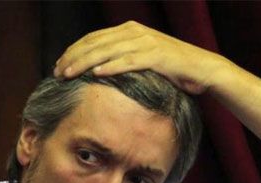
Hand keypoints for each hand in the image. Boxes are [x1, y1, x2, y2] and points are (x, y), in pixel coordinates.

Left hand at [53, 21, 228, 94]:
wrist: (203, 68)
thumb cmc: (172, 69)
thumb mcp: (143, 58)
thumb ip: (123, 59)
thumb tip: (98, 71)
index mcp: (129, 30)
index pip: (94, 38)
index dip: (74, 50)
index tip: (59, 64)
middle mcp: (135, 32)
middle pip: (95, 42)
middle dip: (73, 57)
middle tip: (57, 71)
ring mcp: (146, 42)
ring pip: (107, 50)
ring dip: (85, 62)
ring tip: (69, 73)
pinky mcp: (156, 56)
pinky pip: (129, 61)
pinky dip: (111, 66)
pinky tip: (96, 73)